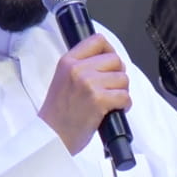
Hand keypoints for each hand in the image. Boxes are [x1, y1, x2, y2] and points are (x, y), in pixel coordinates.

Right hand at [38, 33, 131, 155]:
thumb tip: (109, 63)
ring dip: (121, 92)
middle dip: (118, 75)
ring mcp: (89, 84)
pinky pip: (125, 96)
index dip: (110, 51)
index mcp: (68, 61)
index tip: (110, 64)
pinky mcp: (99, 100)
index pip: (97, 40)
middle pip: (115, 60)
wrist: (51, 136)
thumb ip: (81, 67)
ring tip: (109, 102)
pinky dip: (124, 105)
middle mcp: (78, 69)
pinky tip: (113, 111)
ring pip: (123, 79)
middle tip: (110, 89)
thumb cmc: (58, 114)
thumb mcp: (63, 80)